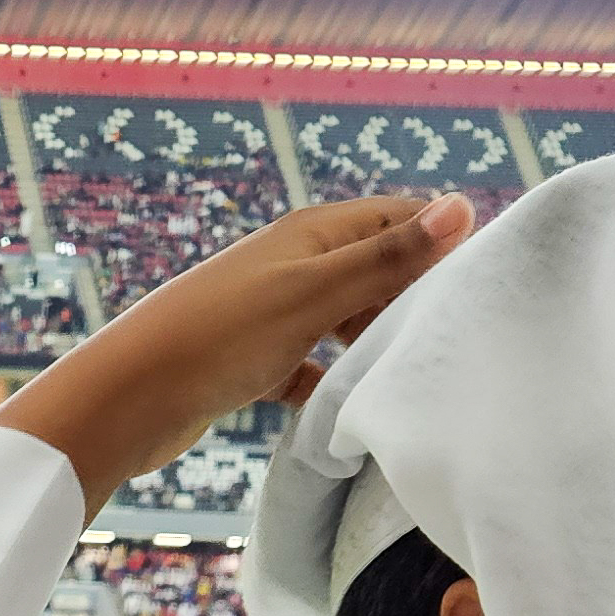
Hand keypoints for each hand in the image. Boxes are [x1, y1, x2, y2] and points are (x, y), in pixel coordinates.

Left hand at [0, 191, 474, 509]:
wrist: (125, 400)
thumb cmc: (216, 337)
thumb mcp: (312, 295)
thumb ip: (386, 258)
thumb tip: (463, 205)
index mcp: (312, 233)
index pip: (399, 219)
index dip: (444, 242)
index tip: (489, 283)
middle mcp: (293, 264)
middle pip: (376, 269)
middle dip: (415, 298)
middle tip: (460, 339)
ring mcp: (272, 313)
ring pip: (346, 320)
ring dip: (376, 341)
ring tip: (417, 373)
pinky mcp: (253, 362)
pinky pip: (310, 367)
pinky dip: (332, 383)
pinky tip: (353, 410)